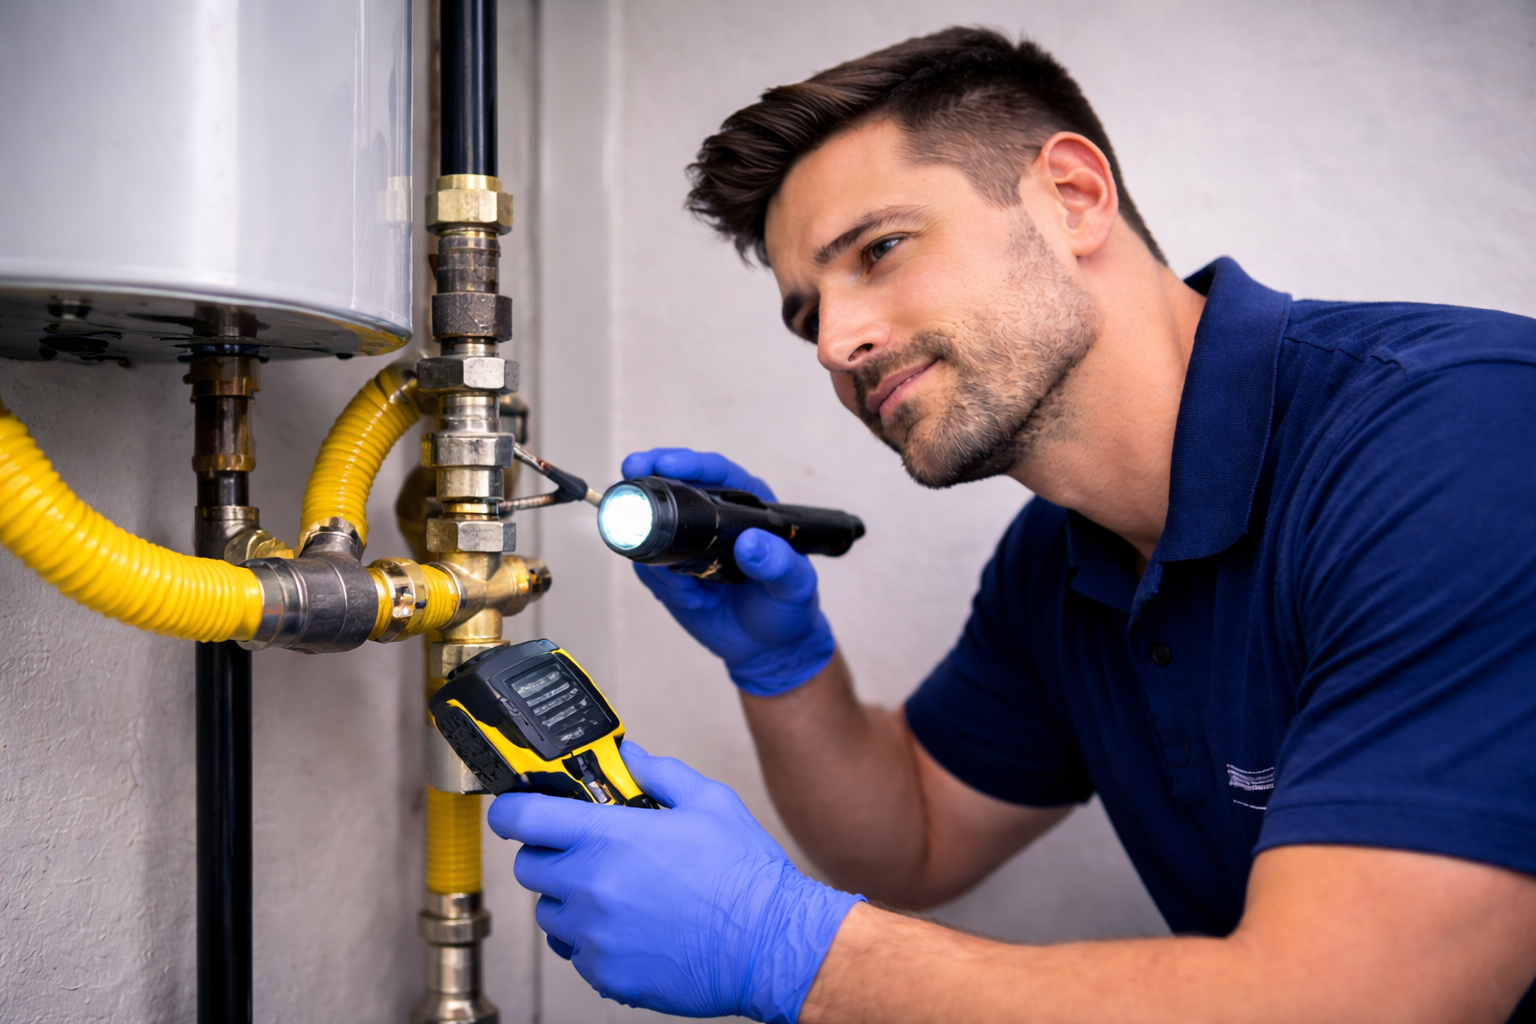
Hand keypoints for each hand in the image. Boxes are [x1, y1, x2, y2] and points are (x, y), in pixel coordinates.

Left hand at [488, 742, 863, 1022]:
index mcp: (610, 838)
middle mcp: (591, 888)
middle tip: (583, 851)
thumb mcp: (707, 802)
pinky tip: (632, 927)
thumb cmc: (744, 876)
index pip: (524, 818)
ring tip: (615, 893)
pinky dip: (593, 940)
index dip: (513, 809)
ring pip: (550, 914)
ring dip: (569, 900)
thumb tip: (627, 757)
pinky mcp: (606, 974)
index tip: (516, 810)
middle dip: (547, 854)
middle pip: (528, 868)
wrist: (769, 945)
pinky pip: (577, 953)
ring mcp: (595, 936)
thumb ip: (657, 773)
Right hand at [621, 448, 835, 694]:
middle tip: (631, 474)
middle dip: (648, 478)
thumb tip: (751, 543)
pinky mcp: (669, 568)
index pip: (717, 474)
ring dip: (658, 551)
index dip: (690, 464)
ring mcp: (688, 542)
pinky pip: (649, 565)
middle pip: (674, 485)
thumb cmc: (787, 608)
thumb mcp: (795, 586)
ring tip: (691, 587)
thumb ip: (779, 565)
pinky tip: (693, 598)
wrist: (766, 647)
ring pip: (652, 527)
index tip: (667, 464)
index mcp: (750, 507)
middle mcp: (715, 518)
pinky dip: (663, 582)